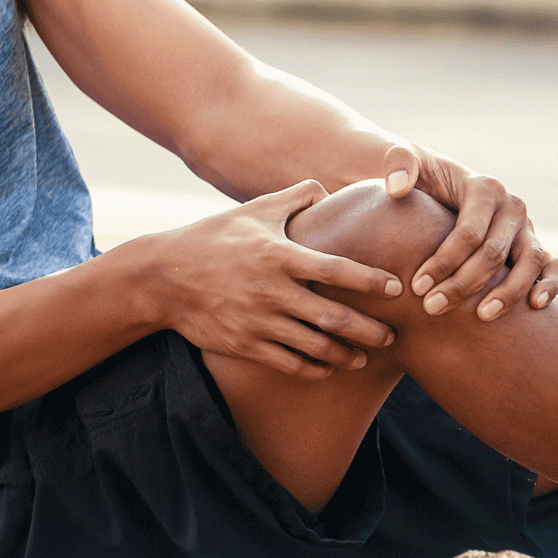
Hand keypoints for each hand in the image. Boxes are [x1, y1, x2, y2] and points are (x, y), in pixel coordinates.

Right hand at [138, 181, 403, 380]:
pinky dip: (313, 368)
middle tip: (393, 336)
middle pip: (332, 317)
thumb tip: (326, 189)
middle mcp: (272, 292)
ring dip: (344, 355)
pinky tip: (328, 368)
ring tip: (365, 358)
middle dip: (368, 330)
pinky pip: (287, 363)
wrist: (161, 278)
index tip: (396, 288)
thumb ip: (293, 197)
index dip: (369, 280)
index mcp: (279, 255)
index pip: (335, 270)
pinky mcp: (244, 345)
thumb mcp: (252, 210)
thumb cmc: (213, 237)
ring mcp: (258, 322)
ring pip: (313, 347)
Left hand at [381, 144, 557, 322]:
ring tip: (481, 316)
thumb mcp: (404, 159)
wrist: (441, 184)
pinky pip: (552, 265)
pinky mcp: (534, 245)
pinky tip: (534, 306)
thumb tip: (397, 188)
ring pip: (529, 262)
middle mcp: (511, 206)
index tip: (416, 287)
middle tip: (431, 308)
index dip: (443, 261)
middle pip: (494, 253)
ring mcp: (527, 227)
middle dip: (463, 284)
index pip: (469, 232)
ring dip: (508, 293)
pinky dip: (549, 284)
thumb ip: (398, 163)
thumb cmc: (421, 177)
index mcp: (485, 187)